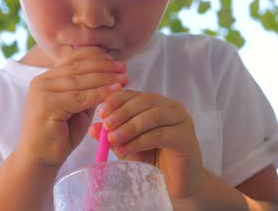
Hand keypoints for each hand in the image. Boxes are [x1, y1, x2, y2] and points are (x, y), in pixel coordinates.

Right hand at [17, 46, 128, 167]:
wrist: (39, 160)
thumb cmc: (61, 136)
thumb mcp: (77, 107)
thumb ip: (88, 91)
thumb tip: (110, 75)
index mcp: (47, 78)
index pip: (74, 60)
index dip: (97, 58)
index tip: (117, 61)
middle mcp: (42, 81)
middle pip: (78, 67)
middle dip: (104, 67)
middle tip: (124, 68)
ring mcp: (43, 92)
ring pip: (81, 81)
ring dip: (105, 78)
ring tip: (124, 78)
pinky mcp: (47, 105)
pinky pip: (80, 97)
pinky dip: (99, 93)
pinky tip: (115, 91)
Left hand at [89, 90, 203, 202]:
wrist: (176, 183)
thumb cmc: (152, 160)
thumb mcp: (127, 144)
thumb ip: (112, 134)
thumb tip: (92, 128)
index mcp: (156, 103)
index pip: (134, 94)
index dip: (116, 100)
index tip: (100, 112)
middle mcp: (171, 107)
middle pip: (144, 101)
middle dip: (122, 113)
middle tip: (106, 126)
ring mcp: (181, 120)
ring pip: (153, 116)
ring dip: (130, 127)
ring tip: (113, 139)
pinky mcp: (186, 137)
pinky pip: (160, 134)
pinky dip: (140, 141)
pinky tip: (126, 150)